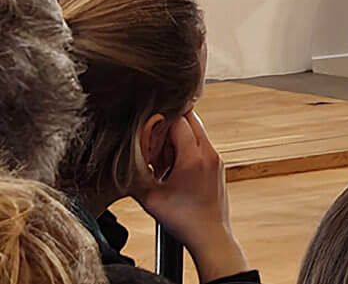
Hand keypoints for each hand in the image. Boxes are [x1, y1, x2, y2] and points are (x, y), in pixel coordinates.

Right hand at [134, 113, 249, 281]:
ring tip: (163, 163)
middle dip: (168, 126)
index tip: (146, 139)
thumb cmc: (181, 220)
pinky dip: (186, 148)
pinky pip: (201, 144)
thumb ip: (135, 172)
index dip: (159, 123)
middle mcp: (209, 153)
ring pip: (197, 130)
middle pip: (190, 118)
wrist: (210, 236)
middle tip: (154, 148)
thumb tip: (123, 157)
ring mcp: (216, 158)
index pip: (178, 119)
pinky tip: (173, 170)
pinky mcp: (218, 165)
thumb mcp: (149, 197)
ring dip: (177, 138)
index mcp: (194, 157)